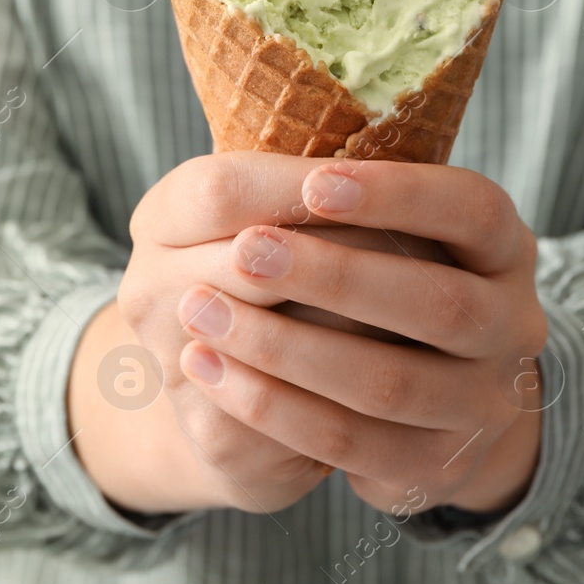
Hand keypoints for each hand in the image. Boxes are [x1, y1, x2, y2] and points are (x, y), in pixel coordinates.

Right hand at [68, 153, 446, 515]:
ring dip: (367, 317)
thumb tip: (399, 143)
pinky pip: (296, 415)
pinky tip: (419, 368)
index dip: (302, 185)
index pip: (221, 189)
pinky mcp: (216, 440)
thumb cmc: (280, 276)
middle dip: (350, 249)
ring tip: (435, 302)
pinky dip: (361, 390)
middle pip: (252, 259)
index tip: (376, 184)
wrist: (235, 400)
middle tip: (430, 244)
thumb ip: (316, 186)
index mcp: (162, 218)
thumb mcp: (278, 215)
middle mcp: (149, 289)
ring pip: (283, 338)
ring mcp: (173, 369)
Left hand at [174, 160, 548, 514]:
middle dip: (333, 274)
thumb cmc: (384, 285)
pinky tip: (205, 369)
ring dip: (285, 348)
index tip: (315, 180)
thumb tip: (277, 140)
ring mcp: (483, 404)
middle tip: (245, 252)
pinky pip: (347, 442)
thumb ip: (350, 201)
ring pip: (387, 382)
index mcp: (506, 248)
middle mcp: (515, 326)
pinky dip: (270, 406)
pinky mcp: (434, 468)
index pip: (474, 209)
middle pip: (439, 303)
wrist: (422, 409)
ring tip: (200, 311)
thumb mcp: (392, 232)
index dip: (399, 196)